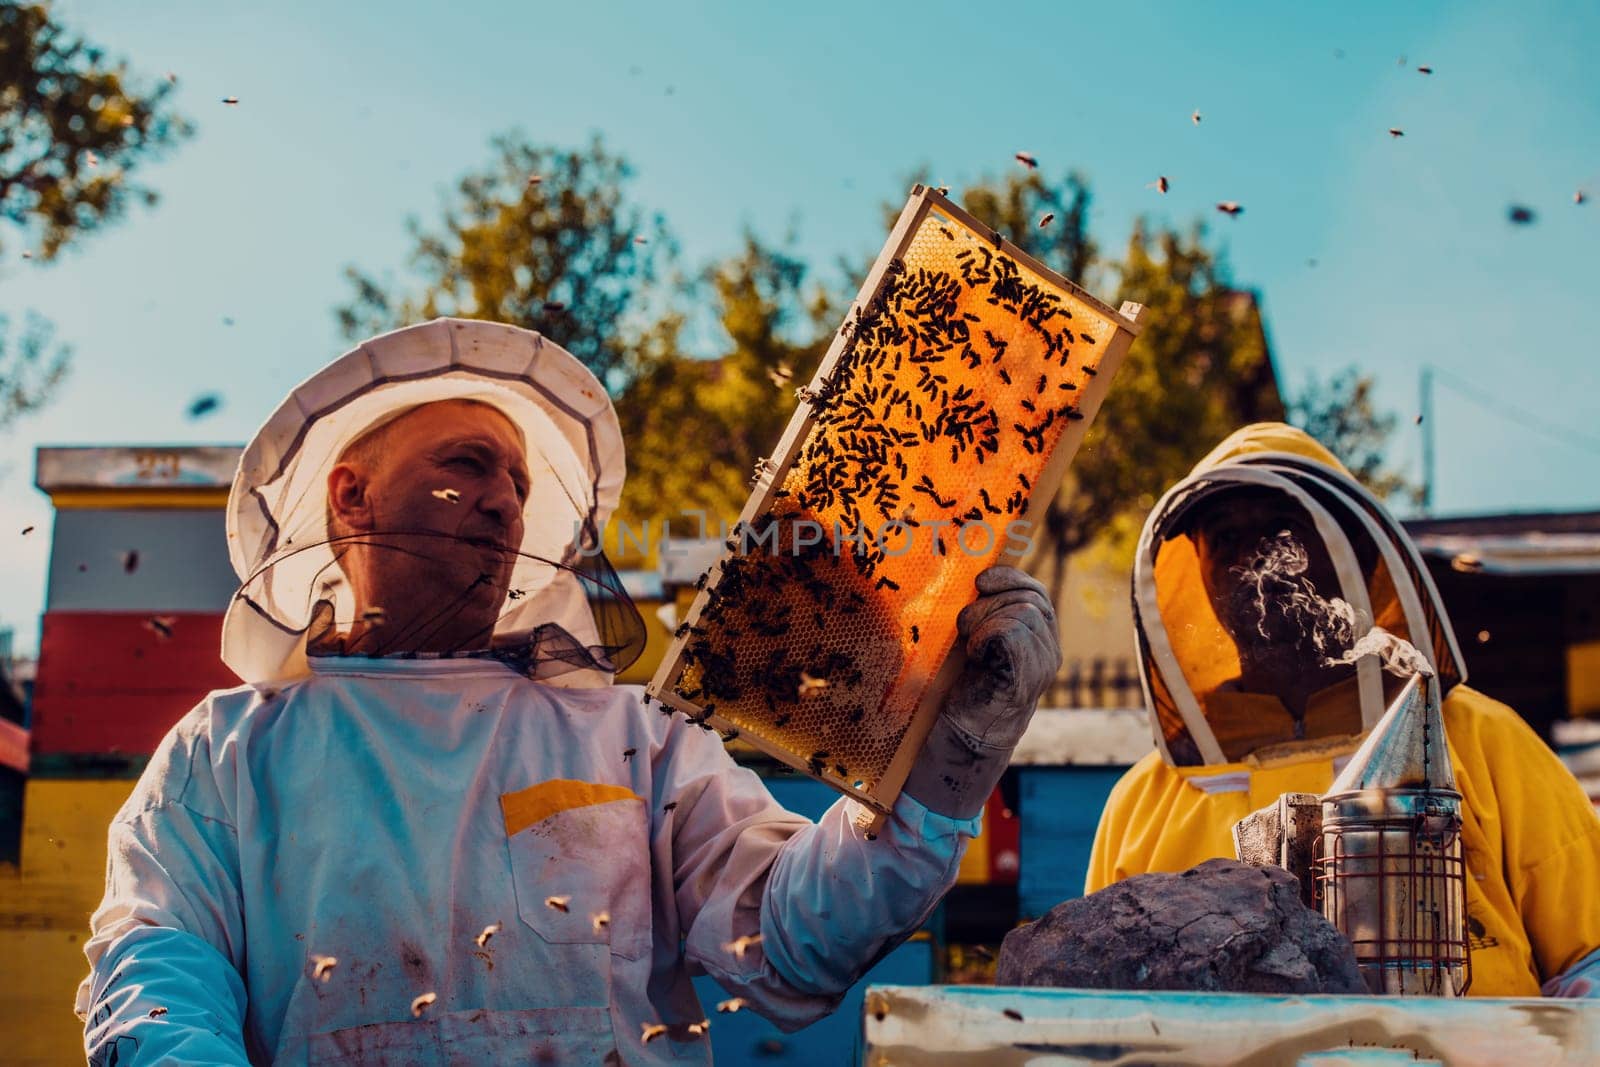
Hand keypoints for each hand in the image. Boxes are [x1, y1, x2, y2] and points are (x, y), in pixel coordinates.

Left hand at [902, 566, 1060, 818]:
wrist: (962, 735)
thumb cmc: (964, 686)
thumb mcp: (979, 640)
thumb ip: (989, 612)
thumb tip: (975, 575)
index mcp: (1040, 639)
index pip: (1036, 593)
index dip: (1010, 578)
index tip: (981, 579)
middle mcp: (1049, 651)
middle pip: (1028, 598)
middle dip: (990, 601)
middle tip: (965, 624)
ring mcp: (1042, 666)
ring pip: (1022, 612)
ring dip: (985, 620)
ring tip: (970, 645)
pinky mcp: (1027, 677)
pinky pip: (1011, 632)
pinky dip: (986, 636)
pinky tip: (975, 656)